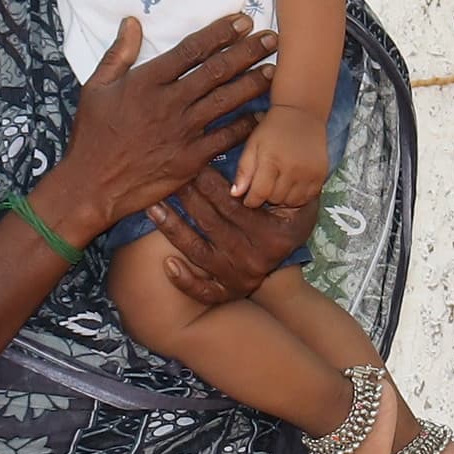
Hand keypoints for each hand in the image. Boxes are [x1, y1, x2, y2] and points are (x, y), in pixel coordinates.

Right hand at [40, 14, 267, 238]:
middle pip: (217, 71)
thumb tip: (132, 22)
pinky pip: (225, 138)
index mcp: (147, 81)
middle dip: (247, 52)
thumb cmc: (91, 135)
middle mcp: (169, 102)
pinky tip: (263, 116)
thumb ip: (118, 54)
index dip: (220, 33)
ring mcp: (182, 131)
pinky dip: (246, 126)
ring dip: (253, 83)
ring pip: (226, 101)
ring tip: (275, 70)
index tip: (242, 21)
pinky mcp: (191, 159)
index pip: (192, 50)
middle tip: (272, 39)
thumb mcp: (95, 88)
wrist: (92, 184)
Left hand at [163, 170, 312, 306]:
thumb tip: (260, 160)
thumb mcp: (299, 204)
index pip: (234, 205)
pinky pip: (202, 291)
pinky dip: (184, 280)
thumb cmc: (288, 225)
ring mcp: (237, 277)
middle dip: (187, 196)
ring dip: (173, 228)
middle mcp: (253, 258)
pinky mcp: (225, 293)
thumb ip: (282, 184)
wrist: (286, 277)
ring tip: (153, 207)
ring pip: (198, 251)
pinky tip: (167, 263)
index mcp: (271, 235)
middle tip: (168, 175)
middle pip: (211, 223)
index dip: (211, 183)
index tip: (193, 163)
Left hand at [233, 100, 332, 209]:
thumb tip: (235, 194)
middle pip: (276, 199)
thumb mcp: (253, 145)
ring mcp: (309, 173)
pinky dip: (298, 196)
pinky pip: (307, 198)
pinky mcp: (321, 175)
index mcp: (271, 160)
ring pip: (291, 201)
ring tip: (279, 183)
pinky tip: (292, 184)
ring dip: (282, 197)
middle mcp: (293, 168)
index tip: (249, 198)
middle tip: (265, 184)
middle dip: (267, 196)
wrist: (302, 113)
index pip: (260, 193)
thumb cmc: (273, 129)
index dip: (251, 200)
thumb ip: (244, 170)